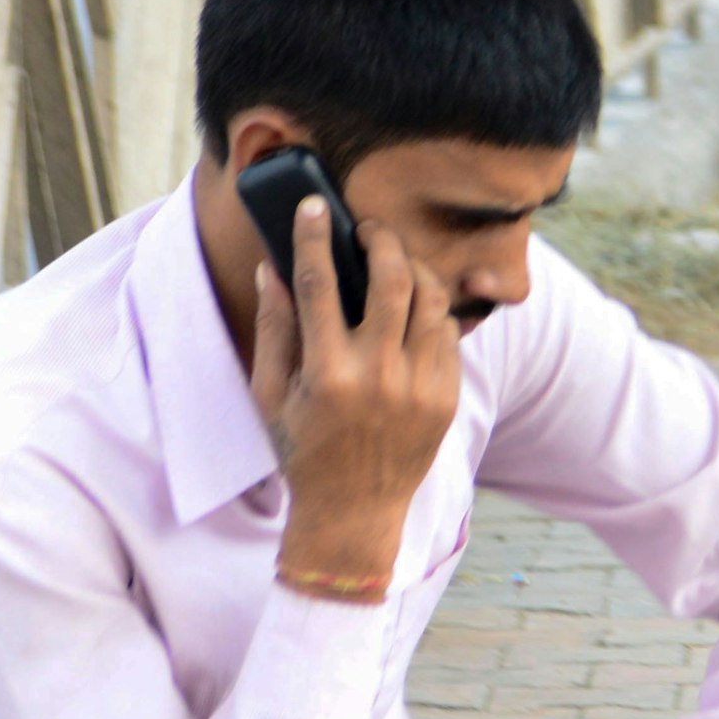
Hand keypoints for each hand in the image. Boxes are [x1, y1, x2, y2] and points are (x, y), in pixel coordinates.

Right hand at [252, 193, 463, 593]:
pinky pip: (447, 333)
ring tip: (393, 261)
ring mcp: (421, 386)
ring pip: (430, 300)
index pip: (319, 285)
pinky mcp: (448, 396)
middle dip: (380, 240)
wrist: (354, 511)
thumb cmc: (302, 449)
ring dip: (413, 269)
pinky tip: (413, 303)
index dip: (314, 238)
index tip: (313, 207)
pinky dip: (430, 309)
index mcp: (327, 374)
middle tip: (367, 229)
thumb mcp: (269, 394)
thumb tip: (274, 268)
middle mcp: (379, 375)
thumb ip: (274, 328)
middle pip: (392, 279)